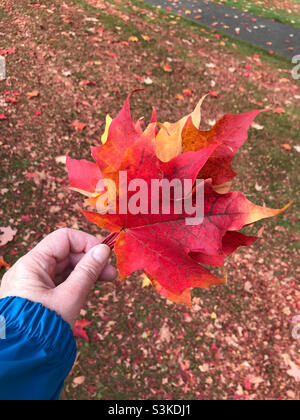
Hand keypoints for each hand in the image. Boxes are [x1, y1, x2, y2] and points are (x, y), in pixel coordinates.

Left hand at [0, 229, 116, 327]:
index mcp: (32, 264)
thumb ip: (88, 271)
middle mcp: (30, 269)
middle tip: (112, 273)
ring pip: (64, 267)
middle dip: (90, 259)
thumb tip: (104, 250)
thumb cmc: (44, 327)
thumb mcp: (70, 297)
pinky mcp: (36, 294)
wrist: (22, 358)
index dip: (86, 242)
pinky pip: (59, 280)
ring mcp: (32, 282)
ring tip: (107, 280)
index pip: (63, 238)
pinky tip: (90, 288)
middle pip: (65, 253)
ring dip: (86, 271)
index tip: (105, 254)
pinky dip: (76, 281)